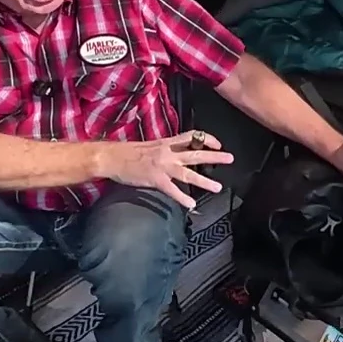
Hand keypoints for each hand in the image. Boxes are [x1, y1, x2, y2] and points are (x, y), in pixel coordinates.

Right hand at [97, 131, 234, 210]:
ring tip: (218, 187)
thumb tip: (175, 153)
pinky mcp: (155, 179)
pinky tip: (191, 204)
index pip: (191, 137)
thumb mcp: (150, 146)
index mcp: (166, 143)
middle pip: (196, 153)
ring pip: (188, 173)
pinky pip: (172, 190)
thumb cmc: (128, 152)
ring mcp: (162, 166)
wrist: (112, 158)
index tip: (218, 143)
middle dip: (215, 156)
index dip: (207, 139)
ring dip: (204, 181)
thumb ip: (165, 149)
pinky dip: (182, 198)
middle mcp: (167, 153)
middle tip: (230, 158)